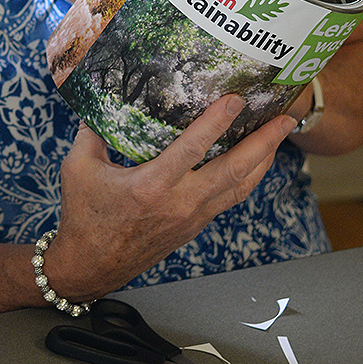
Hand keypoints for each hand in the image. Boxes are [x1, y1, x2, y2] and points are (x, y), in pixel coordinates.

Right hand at [48, 94, 295, 301]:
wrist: (90, 264)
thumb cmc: (83, 215)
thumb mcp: (77, 166)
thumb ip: (92, 132)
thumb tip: (100, 99)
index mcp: (150, 186)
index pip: (192, 149)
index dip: (217, 122)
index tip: (236, 99)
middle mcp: (178, 203)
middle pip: (233, 170)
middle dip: (263, 142)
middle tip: (285, 117)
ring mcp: (191, 217)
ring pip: (239, 187)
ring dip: (263, 160)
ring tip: (279, 135)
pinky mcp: (194, 225)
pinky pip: (230, 198)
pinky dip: (247, 177)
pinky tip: (254, 163)